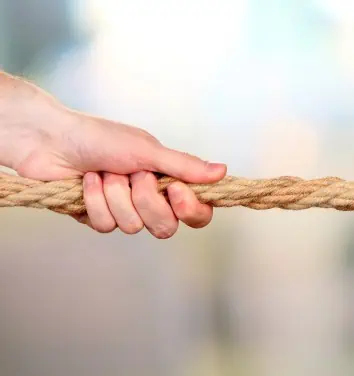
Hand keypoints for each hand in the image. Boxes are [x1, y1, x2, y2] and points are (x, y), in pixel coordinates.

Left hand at [0, 72, 225, 237]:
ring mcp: (124, 210)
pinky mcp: (97, 217)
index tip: (174, 189)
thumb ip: (185, 166)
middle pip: (166, 227)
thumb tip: (222, 171)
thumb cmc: (101, 137)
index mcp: (168, 181)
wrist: (51, 139)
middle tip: (133, 175)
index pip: (197, 214)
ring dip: (115, 196)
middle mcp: (150, 199)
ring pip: (133, 226)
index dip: (190, 209)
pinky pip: (105, 226)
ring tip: (104, 172)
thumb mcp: (148, 150)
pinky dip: (94, 201)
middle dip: (145, 200)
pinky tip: (87, 182)